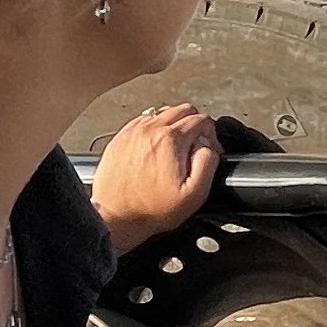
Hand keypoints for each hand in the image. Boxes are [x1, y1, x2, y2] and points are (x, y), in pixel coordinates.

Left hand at [91, 104, 222, 254]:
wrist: (115, 217)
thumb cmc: (150, 209)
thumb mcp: (194, 193)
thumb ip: (208, 161)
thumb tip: (209, 144)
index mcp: (171, 140)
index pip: (202, 119)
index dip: (211, 136)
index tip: (208, 150)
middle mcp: (151, 130)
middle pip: (183, 109)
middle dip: (195, 124)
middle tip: (195, 146)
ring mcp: (133, 132)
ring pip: (163, 112)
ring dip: (175, 124)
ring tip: (176, 148)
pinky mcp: (121, 138)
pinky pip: (144, 121)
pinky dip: (155, 129)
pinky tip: (156, 148)